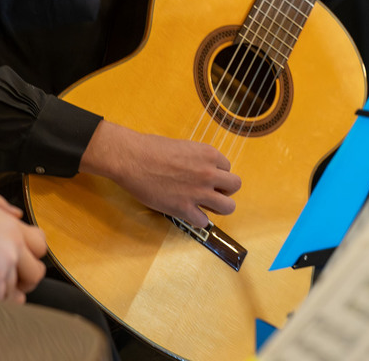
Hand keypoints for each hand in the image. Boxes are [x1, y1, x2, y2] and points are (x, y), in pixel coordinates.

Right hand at [0, 193, 46, 303]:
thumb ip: (4, 208)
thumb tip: (18, 214)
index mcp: (16, 228)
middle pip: (36, 272)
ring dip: (4, 294)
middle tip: (15, 286)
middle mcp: (16, 245)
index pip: (41, 245)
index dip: (34, 256)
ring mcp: (7, 262)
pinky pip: (0, 297)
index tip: (24, 262)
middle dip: (26, 282)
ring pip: (15, 289)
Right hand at [81, 121, 241, 228]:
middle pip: (235, 186)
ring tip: (206, 206)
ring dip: (219, 207)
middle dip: (225, 190)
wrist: (133, 158)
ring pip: (228, 207)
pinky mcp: (184, 208)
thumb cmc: (153, 148)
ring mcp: (198, 192)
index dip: (218, 174)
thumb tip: (202, 168)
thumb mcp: (184, 146)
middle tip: (211, 192)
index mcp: (209, 154)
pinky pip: (203, 221)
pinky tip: (188, 213)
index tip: (207, 177)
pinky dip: (197, 220)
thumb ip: (198, 159)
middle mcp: (209, 173)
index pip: (228, 168)